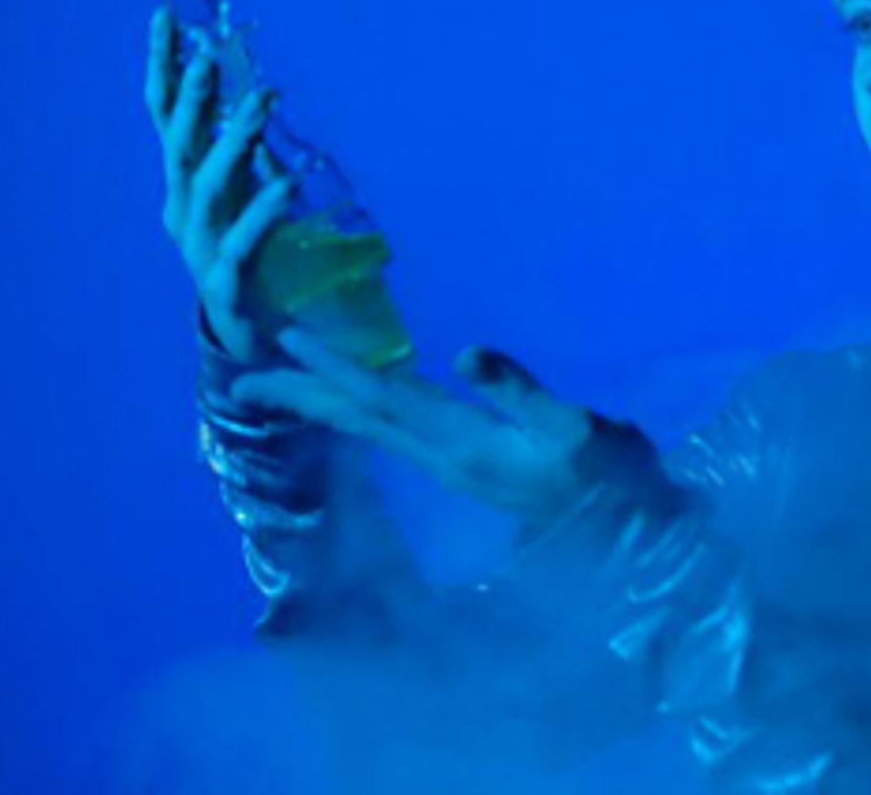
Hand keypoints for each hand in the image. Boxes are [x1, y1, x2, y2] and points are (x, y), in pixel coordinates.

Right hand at [145, 5, 294, 363]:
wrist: (248, 335)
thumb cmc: (248, 255)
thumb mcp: (246, 193)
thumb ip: (247, 149)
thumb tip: (253, 92)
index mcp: (185, 183)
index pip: (166, 115)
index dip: (163, 68)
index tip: (165, 17)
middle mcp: (182, 209)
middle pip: (178, 143)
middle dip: (192, 98)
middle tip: (211, 55)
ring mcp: (199, 246)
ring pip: (207, 185)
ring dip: (233, 142)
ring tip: (261, 104)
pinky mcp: (225, 281)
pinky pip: (244, 240)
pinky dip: (264, 208)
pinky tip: (288, 181)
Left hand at [232, 327, 595, 522]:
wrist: (628, 530)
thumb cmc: (608, 475)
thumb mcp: (575, 428)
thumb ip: (520, 391)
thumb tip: (465, 353)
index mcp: (463, 441)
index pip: (385, 398)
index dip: (336, 367)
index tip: (286, 340)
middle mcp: (442, 456)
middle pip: (359, 420)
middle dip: (301, 396)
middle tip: (241, 380)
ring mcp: (449, 465)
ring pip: (369, 429)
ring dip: (321, 406)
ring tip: (276, 388)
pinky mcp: (462, 467)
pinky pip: (389, 434)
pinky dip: (356, 414)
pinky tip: (349, 406)